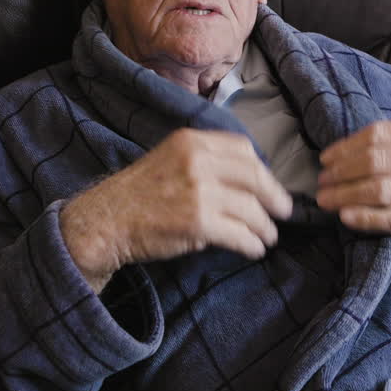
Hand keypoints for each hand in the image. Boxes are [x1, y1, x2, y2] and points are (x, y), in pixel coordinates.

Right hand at [60, 128, 292, 290]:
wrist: (107, 221)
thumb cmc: (140, 195)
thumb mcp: (172, 160)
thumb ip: (207, 163)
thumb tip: (250, 183)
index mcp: (192, 141)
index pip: (243, 150)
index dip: (263, 171)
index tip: (270, 186)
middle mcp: (197, 161)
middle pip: (254, 176)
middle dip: (275, 197)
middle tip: (283, 212)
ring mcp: (199, 190)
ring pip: (251, 208)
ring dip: (265, 226)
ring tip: (267, 237)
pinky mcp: (198, 221)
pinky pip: (239, 233)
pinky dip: (252, 244)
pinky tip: (253, 249)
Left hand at [316, 121, 390, 259]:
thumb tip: (349, 150)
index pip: (379, 135)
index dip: (346, 146)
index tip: (327, 158)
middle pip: (375, 161)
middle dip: (341, 172)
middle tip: (322, 182)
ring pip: (379, 188)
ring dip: (345, 194)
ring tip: (327, 200)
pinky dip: (365, 217)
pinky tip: (347, 217)